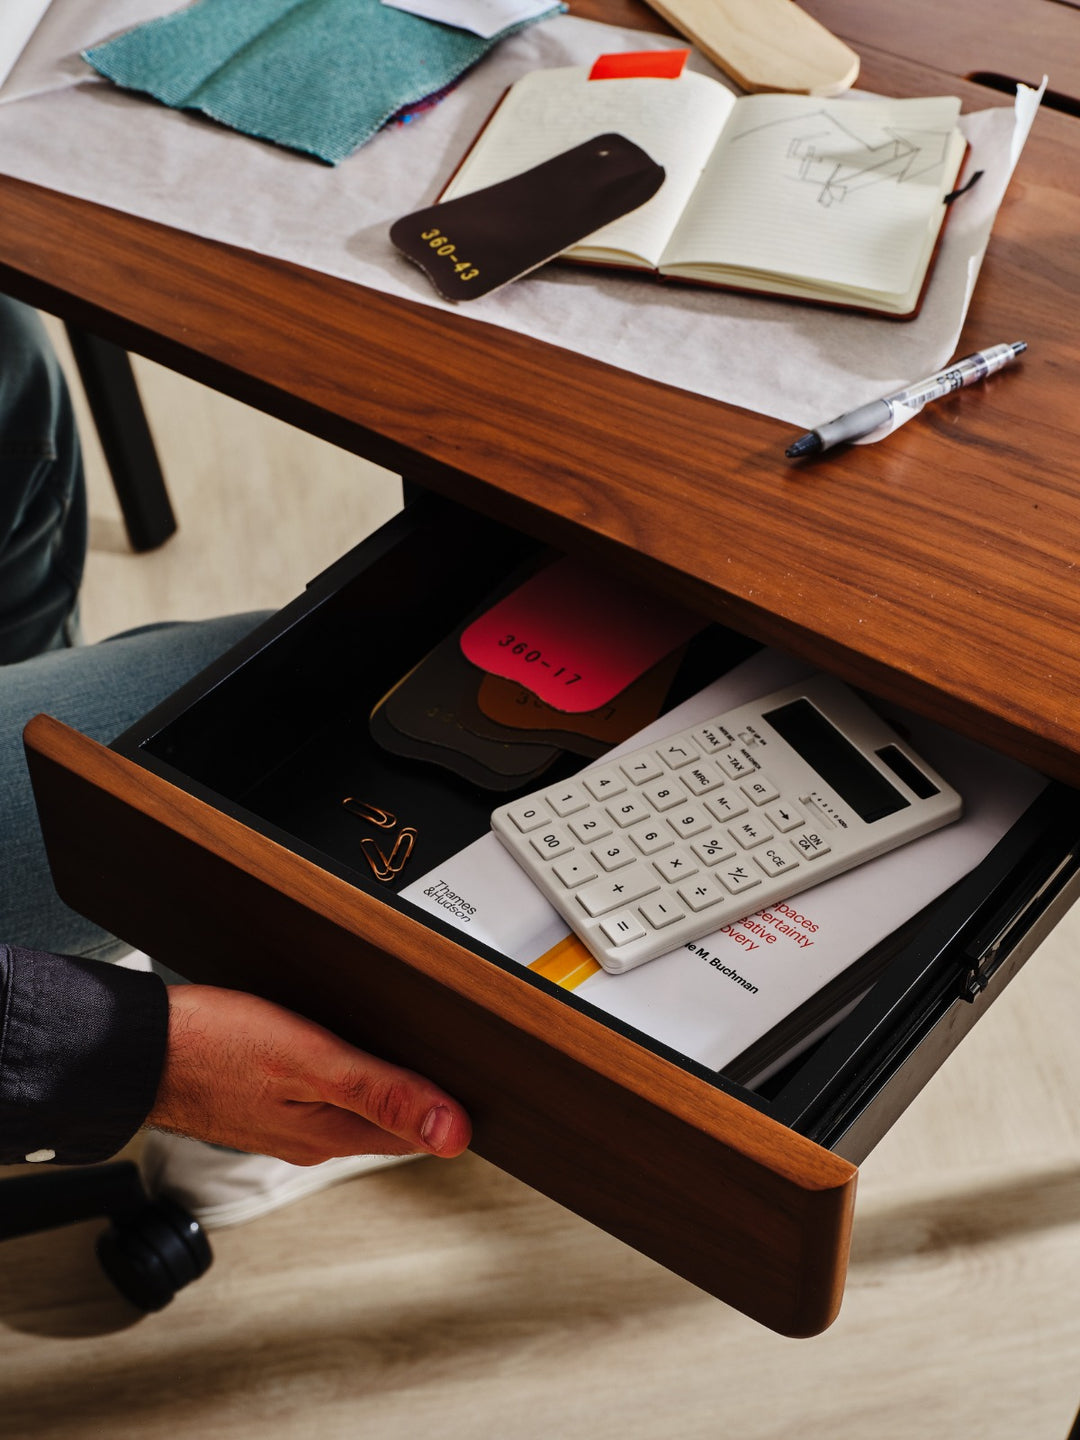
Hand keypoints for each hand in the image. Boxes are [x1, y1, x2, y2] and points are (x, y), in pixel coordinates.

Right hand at [146, 985, 470, 1164]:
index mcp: (330, 1135)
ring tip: (414, 1062)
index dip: (450, 1112)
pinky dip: (344, 1077)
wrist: (133, 1048)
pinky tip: (346, 1053)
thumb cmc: (212, 1047)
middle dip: (422, 1099)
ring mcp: (284, 1122)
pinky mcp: (262, 1101)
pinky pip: (321, 1096)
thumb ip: (380, 1093)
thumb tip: (451, 1131)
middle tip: (456, 1067)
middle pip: (387, 1124)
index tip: (481, 1090)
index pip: (416, 1137)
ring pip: (354, 1109)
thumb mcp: (311, 1061)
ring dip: (384, 1088)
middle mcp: (311, 1138)